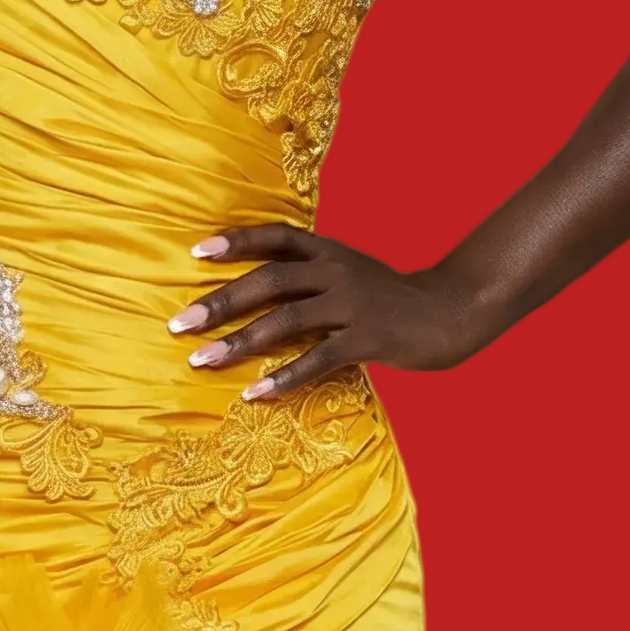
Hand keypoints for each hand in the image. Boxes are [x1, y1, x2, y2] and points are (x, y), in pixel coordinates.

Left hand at [169, 225, 485, 394]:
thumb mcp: (349, 273)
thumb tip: (255, 290)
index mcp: (328, 250)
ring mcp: (353, 303)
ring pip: (285, 320)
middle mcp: (336, 270)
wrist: (450, 311)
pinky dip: (283, 377)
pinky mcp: (368, 338)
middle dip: (220, 302)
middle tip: (179, 323)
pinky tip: (255, 393)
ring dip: (239, 342)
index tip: (196, 253)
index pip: (276, 236)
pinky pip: (317, 359)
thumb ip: (309, 275)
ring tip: (202, 360)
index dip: (237, 241)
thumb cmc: (390, 298)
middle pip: (269, 280)